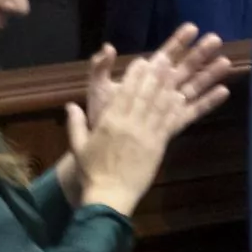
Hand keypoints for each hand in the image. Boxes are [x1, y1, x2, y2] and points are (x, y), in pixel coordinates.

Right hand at [66, 53, 207, 219]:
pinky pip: (169, 123)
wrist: (110, 195)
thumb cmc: (92, 171)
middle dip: (155, 74)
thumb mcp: (78, 146)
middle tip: (166, 57)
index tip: (143, 60)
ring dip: (168, 86)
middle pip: (144, 94)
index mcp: (109, 122)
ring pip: (159, 105)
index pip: (124, 93)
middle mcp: (129, 124)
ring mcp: (146, 134)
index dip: (135, 75)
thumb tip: (70, 105)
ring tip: (177, 69)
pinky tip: (181, 96)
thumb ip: (75, 124)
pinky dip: (175, 108)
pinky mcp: (158, 145)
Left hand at [82, 25, 231, 139]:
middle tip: (215, 39)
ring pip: (194, 86)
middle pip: (185, 67)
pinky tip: (224, 91)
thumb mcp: (98, 89)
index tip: (192, 28)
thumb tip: (108, 47)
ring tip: (226, 62)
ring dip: (210, 74)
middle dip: (200, 53)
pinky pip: (195, 111)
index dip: (178, 41)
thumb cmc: (102, 115)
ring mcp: (170, 105)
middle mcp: (161, 88)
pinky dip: (209, 102)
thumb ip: (100, 69)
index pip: (165, 55)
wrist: (105, 144)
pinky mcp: (175, 122)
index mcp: (145, 77)